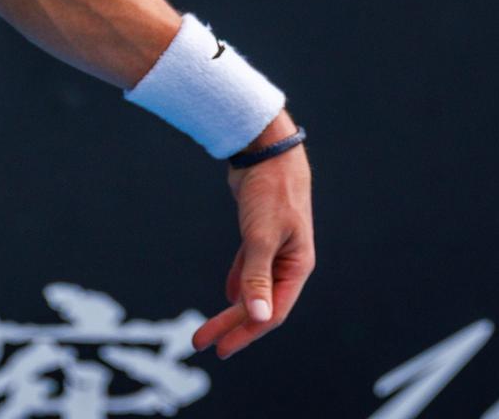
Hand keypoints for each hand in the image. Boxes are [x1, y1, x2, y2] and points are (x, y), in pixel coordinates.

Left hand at [192, 120, 314, 359]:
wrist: (267, 150)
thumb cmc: (271, 191)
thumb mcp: (261, 236)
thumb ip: (258, 277)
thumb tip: (259, 318)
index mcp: (297, 266)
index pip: (272, 312)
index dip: (246, 332)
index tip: (220, 348)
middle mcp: (289, 261)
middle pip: (260, 304)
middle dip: (231, 325)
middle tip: (202, 343)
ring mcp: (275, 247)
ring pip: (253, 288)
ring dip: (232, 308)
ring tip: (209, 328)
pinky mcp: (260, 234)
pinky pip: (249, 268)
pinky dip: (238, 282)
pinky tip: (226, 295)